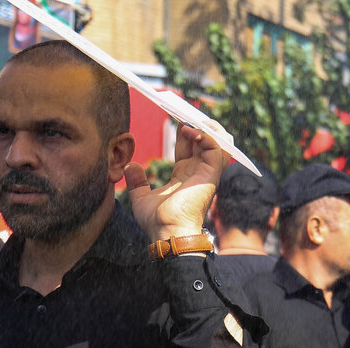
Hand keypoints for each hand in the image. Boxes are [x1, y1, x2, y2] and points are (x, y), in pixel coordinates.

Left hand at [125, 123, 227, 240]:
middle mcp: (199, 172)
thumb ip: (137, 181)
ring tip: (190, 119)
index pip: (191, 146)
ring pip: (220, 142)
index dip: (184, 130)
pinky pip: (217, 148)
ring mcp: (207, 173)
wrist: (167, 233)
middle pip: (207, 140)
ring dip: (207, 127)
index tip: (172, 117)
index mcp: (186, 175)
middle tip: (181, 112)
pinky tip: (189, 131)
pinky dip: (206, 135)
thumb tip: (129, 167)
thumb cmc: (157, 222)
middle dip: (197, 123)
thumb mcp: (141, 198)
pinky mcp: (211, 175)